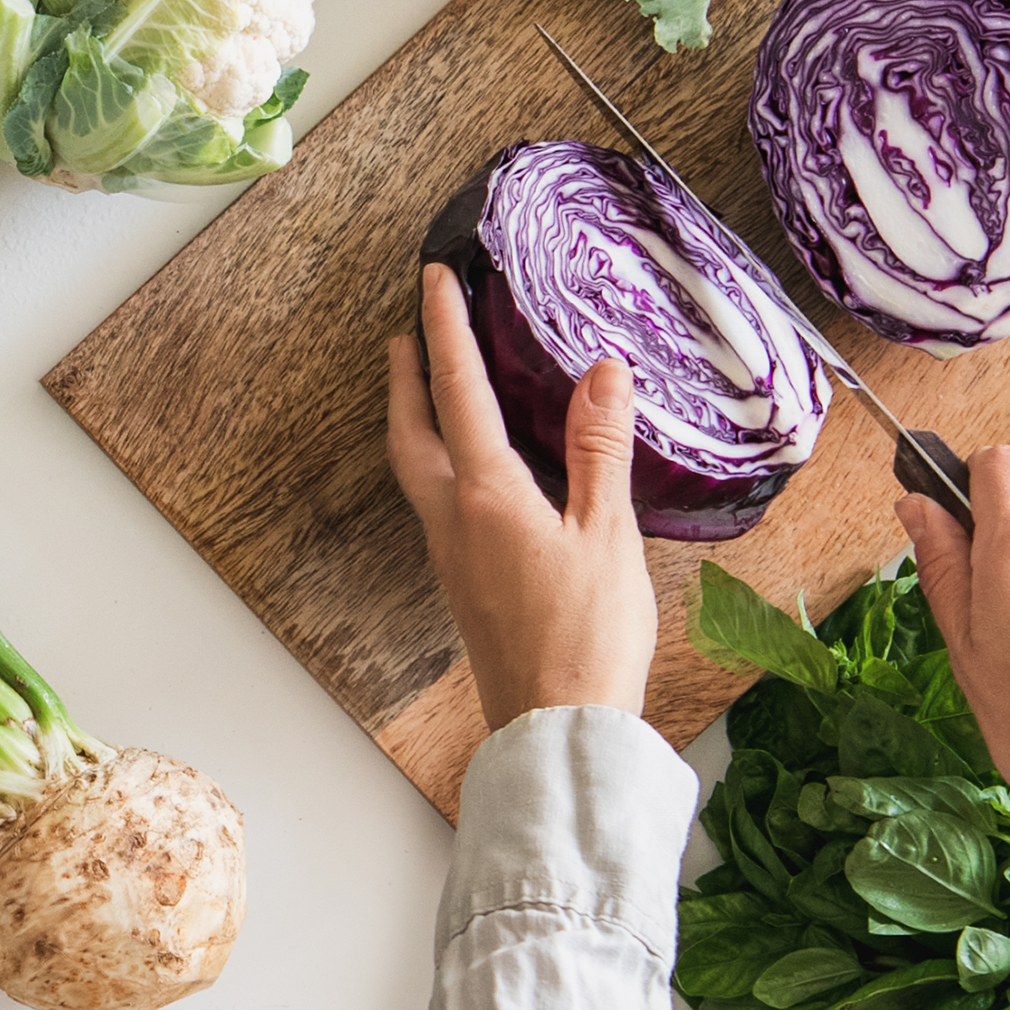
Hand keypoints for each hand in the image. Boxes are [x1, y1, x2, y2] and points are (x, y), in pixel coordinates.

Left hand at [388, 264, 653, 721]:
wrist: (557, 730)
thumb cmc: (587, 639)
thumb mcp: (606, 534)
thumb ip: (600, 450)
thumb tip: (600, 372)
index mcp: (485, 496)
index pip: (458, 391)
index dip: (446, 329)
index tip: (432, 279)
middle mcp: (454, 522)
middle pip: (411, 432)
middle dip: (404, 377)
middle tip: (403, 332)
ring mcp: (453, 558)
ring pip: (418, 471)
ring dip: (415, 421)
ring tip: (425, 390)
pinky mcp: (465, 587)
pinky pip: (439, 506)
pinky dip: (441, 465)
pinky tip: (469, 473)